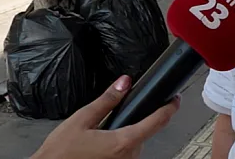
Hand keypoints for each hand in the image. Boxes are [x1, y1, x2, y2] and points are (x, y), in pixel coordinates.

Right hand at [31, 75, 179, 158]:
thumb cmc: (60, 154)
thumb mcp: (81, 120)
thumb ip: (107, 100)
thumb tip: (124, 83)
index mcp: (122, 142)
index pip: (158, 121)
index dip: (170, 107)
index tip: (175, 99)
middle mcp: (128, 157)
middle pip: (144, 132)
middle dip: (134, 122)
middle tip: (113, 121)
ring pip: (135, 144)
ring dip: (125, 136)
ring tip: (100, 137)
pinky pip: (126, 154)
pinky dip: (118, 147)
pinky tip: (101, 147)